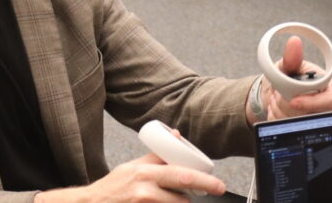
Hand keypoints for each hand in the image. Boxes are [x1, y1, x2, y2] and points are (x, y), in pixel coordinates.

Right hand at [36, 151, 224, 202]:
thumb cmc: (114, 187)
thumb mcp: (133, 166)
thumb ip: (156, 155)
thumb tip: (177, 135)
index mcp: (145, 173)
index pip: (181, 176)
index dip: (204, 181)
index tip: (218, 185)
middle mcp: (145, 191)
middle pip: (182, 197)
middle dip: (202, 194)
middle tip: (215, 191)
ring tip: (174, 198)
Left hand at [262, 36, 331, 119]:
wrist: (274, 91)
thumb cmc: (286, 75)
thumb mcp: (286, 65)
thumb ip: (291, 57)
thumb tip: (294, 42)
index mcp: (328, 86)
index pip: (329, 100)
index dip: (310, 103)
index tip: (293, 101)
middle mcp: (326, 103)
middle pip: (313, 116)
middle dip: (288, 107)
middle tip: (277, 95)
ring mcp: (316, 117)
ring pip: (299, 125)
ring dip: (280, 112)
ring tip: (275, 99)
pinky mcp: (304, 127)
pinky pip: (290, 132)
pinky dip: (277, 120)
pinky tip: (275, 109)